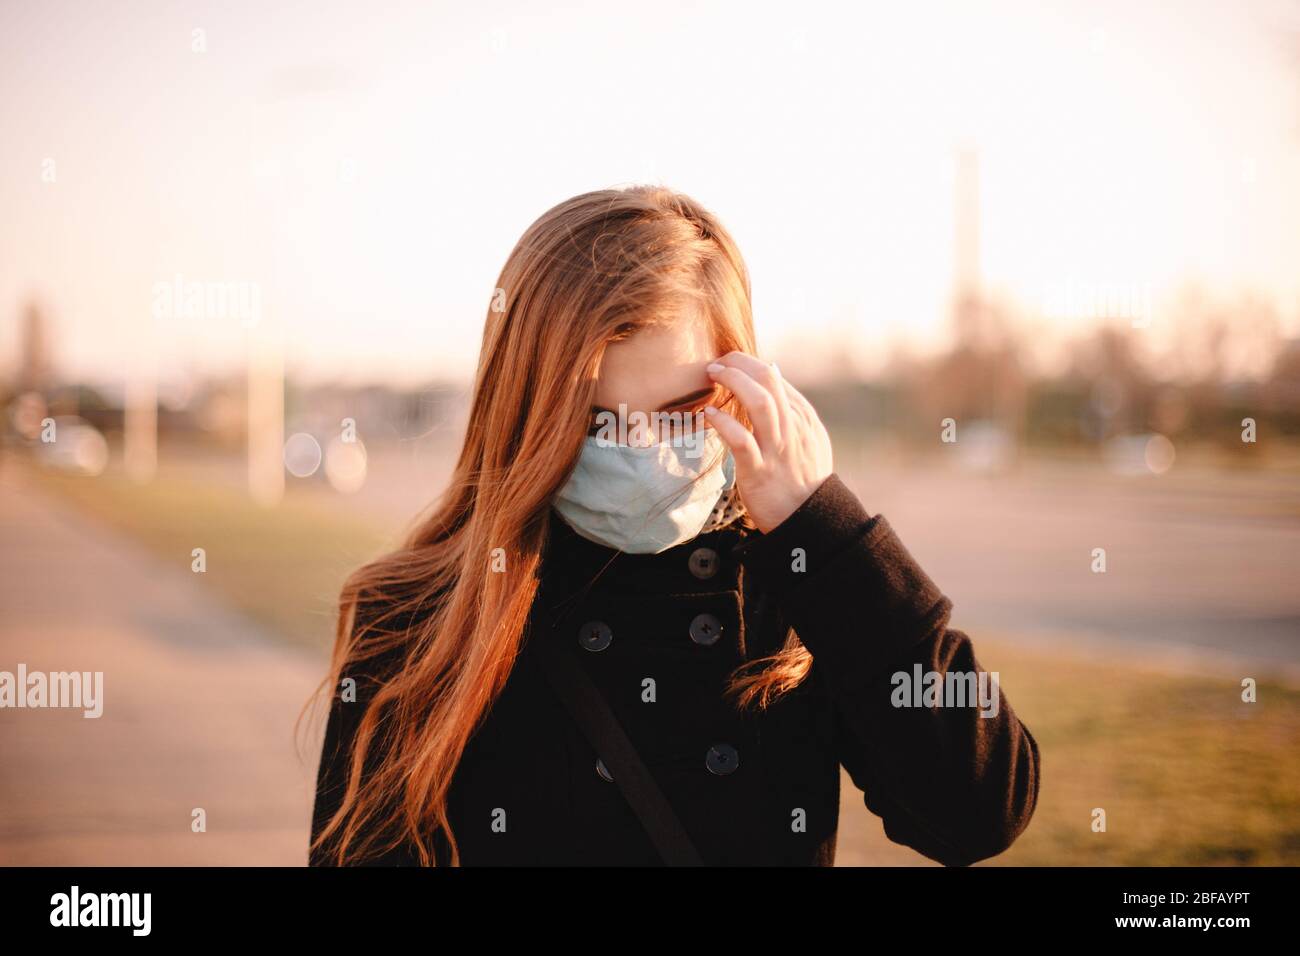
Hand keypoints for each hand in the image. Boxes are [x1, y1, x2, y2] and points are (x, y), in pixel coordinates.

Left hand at [703, 351, 833, 533]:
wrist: (808, 521)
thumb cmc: (801, 479)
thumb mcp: (808, 439)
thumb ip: (791, 408)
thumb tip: (772, 370)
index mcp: (803, 418)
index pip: (775, 377)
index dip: (748, 364)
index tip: (728, 363)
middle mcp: (792, 428)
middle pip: (768, 380)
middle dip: (739, 363)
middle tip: (716, 363)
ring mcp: (776, 449)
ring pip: (760, 403)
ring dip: (734, 382)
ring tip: (713, 376)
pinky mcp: (759, 471)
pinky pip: (741, 440)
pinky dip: (724, 422)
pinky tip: (709, 414)